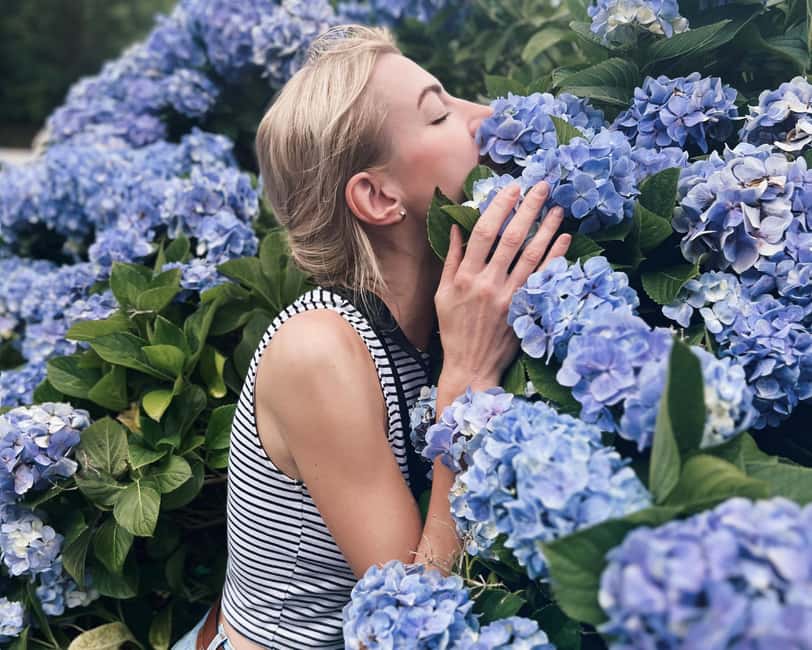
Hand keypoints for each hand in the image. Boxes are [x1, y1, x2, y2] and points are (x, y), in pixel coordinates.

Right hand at [434, 180, 570, 388]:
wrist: (471, 366)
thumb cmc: (454, 330)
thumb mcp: (443, 294)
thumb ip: (451, 260)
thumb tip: (456, 227)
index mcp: (465, 277)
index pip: (483, 232)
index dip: (499, 207)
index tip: (511, 188)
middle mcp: (487, 284)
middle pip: (511, 238)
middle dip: (528, 209)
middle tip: (542, 186)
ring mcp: (508, 297)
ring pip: (532, 255)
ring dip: (547, 229)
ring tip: (557, 208)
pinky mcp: (524, 309)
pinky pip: (543, 278)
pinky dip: (555, 257)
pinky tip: (565, 239)